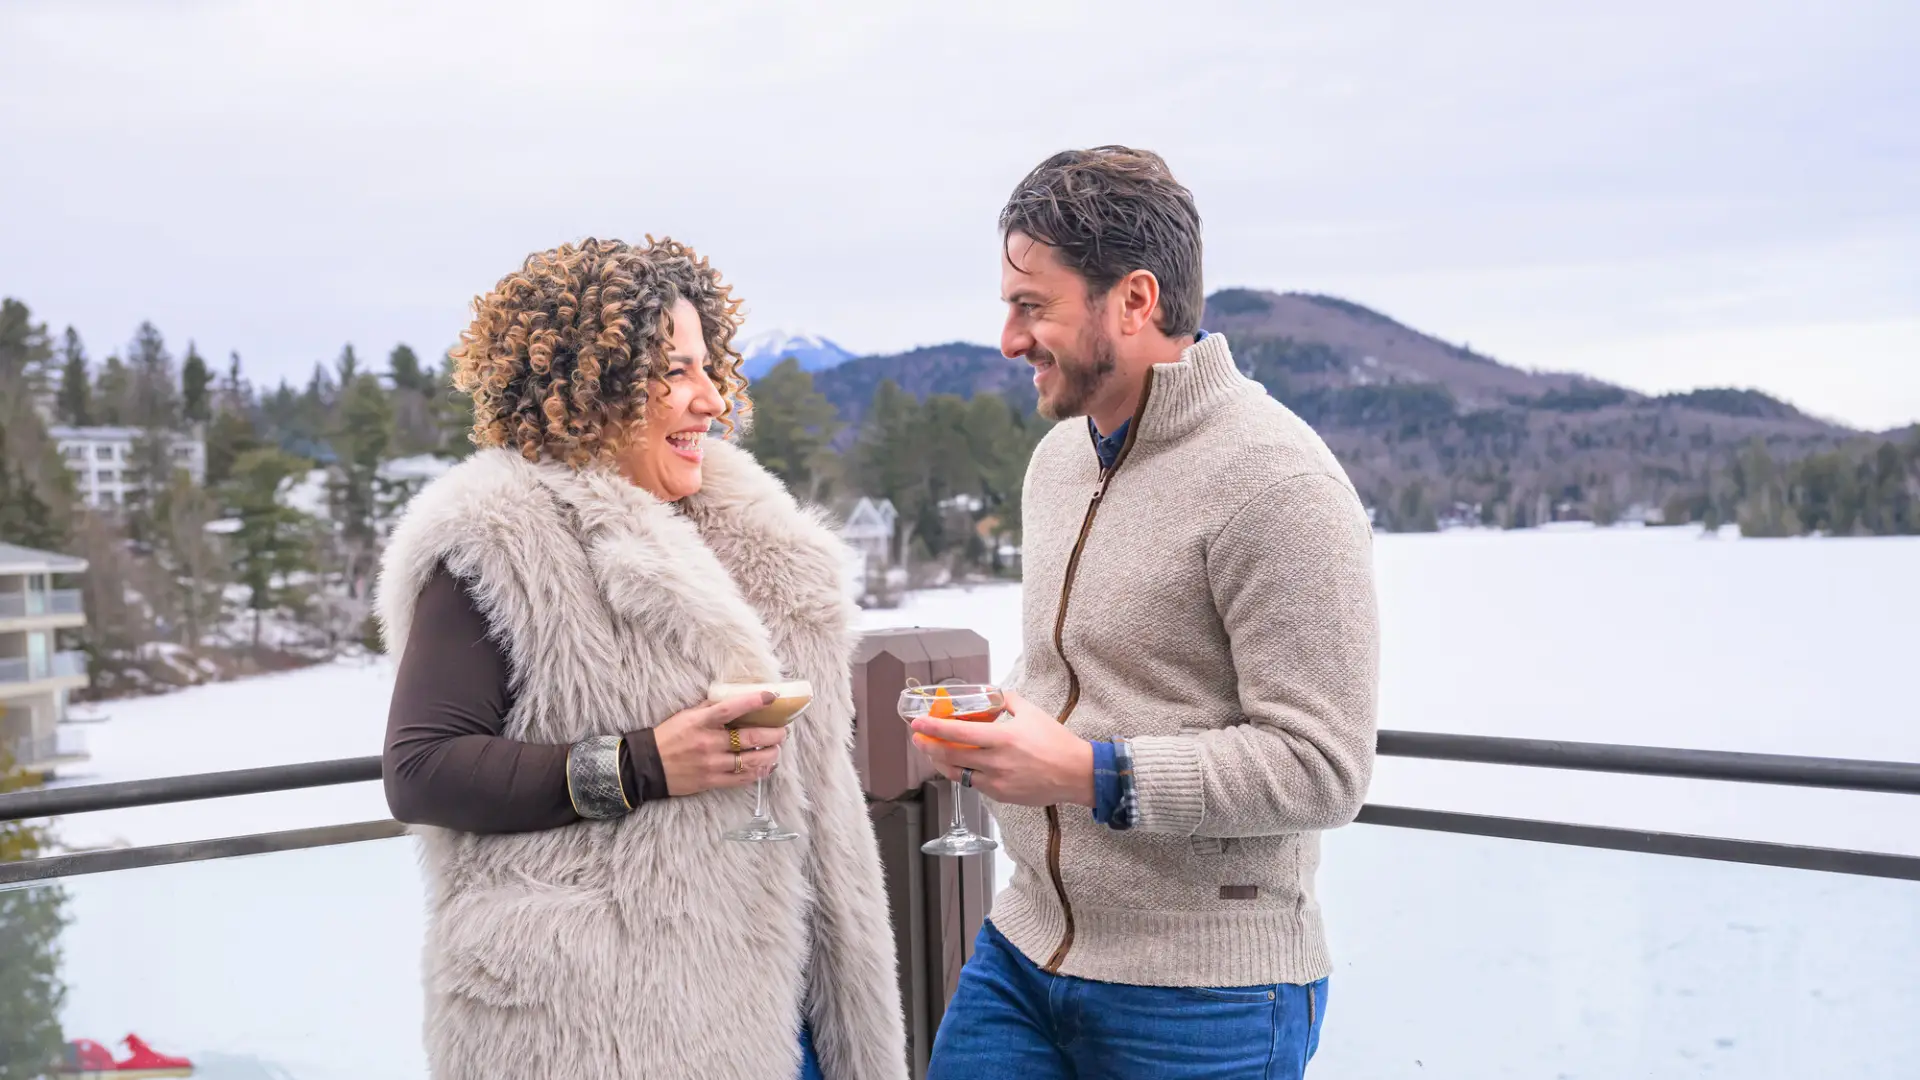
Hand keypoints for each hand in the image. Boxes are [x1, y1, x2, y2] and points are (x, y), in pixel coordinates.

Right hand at [656, 691, 786, 795]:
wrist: (648, 766)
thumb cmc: (668, 736)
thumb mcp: (686, 715)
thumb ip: (710, 708)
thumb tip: (734, 697)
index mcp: (701, 722)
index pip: (731, 708)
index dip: (754, 701)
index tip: (772, 696)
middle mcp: (708, 743)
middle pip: (750, 738)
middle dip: (773, 734)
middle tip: (783, 731)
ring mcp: (711, 764)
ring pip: (751, 761)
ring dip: (770, 754)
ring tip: (777, 749)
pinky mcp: (712, 781)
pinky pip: (742, 779)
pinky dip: (758, 773)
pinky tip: (767, 766)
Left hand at [909, 689, 1093, 807]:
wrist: (1075, 773)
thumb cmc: (1055, 741)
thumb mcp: (1031, 711)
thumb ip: (1006, 700)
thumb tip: (989, 693)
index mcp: (1003, 738)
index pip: (959, 734)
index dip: (934, 728)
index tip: (917, 724)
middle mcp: (997, 762)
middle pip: (951, 756)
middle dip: (929, 746)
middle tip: (918, 738)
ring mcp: (997, 782)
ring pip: (958, 774)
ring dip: (941, 762)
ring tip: (934, 752)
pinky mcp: (1001, 795)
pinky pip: (974, 784)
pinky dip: (962, 773)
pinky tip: (959, 765)